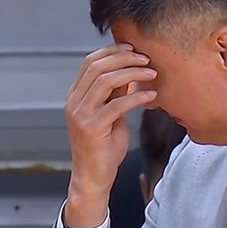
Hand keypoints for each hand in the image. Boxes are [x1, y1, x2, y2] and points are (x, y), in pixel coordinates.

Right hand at [64, 44, 156, 227]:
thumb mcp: (111, 115)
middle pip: (98, 67)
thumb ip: (116, 94)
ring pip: (105, 81)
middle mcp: (74, 102)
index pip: (90, 62)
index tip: (134, 49)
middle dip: (125, 58)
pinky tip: (152, 96)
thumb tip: (131, 72)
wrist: (93, 178)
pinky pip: (117, 105)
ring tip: (152, 73)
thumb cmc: (104, 148)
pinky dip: (137, 97)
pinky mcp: (92, 128)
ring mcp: (81, 115)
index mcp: (76, 96)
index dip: (112, 51)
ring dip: (132, 73)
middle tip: (147, 59)